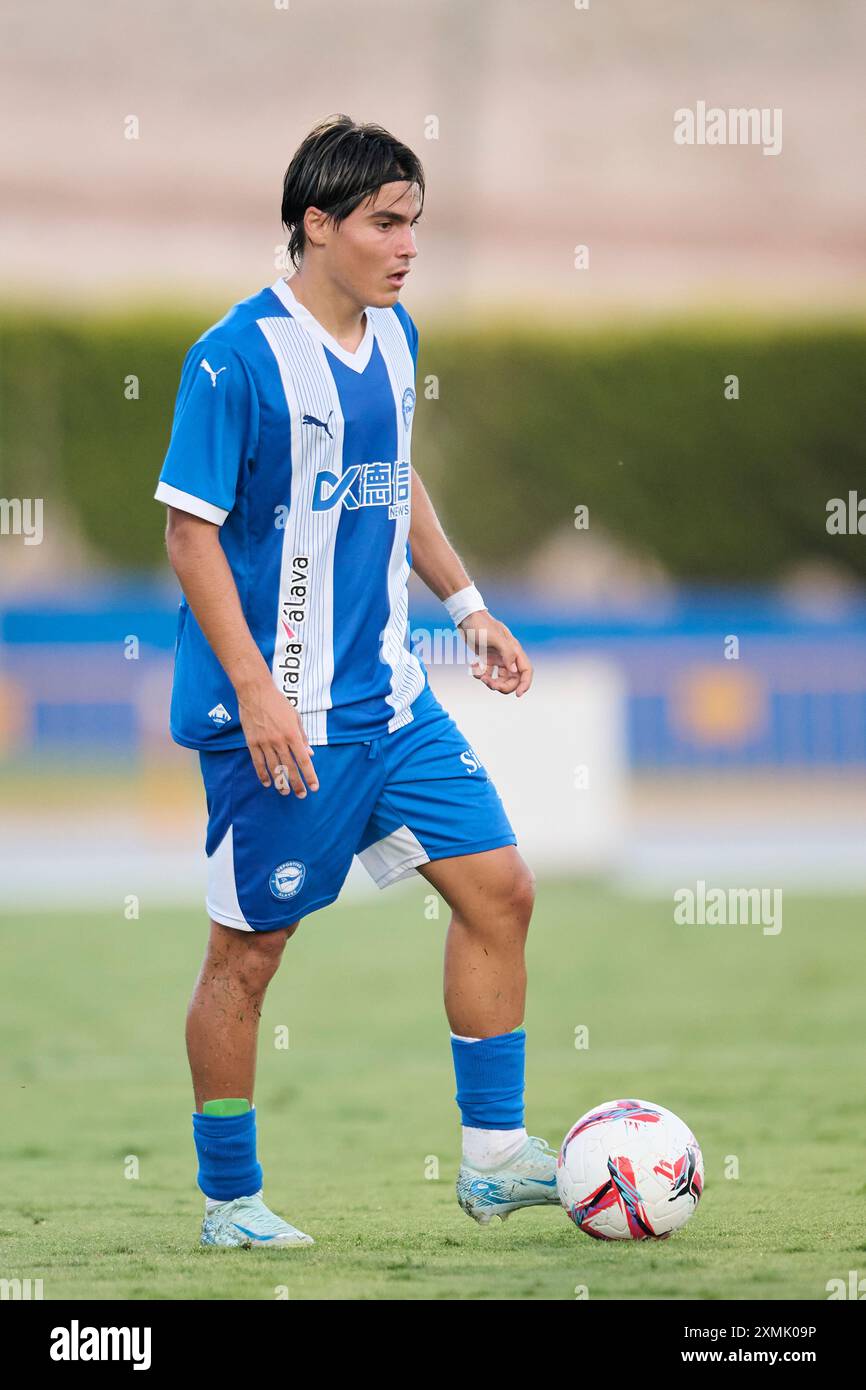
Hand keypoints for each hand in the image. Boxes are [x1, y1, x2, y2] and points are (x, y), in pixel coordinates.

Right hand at [237, 675, 319, 795]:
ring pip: (273, 768)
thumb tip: (310, 754)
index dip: (309, 775)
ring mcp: (264, 742)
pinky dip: (262, 774)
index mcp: (292, 734)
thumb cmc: (278, 703)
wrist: (256, 692)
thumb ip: (302, 737)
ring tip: (285, 792)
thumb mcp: (296, 717)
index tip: (314, 787)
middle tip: (301, 795)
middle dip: (296, 783)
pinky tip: (267, 783)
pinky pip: (257, 762)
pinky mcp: (252, 742)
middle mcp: (279, 741)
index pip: (303, 760)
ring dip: (280, 782)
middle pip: (289, 767)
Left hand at [459, 610, 532, 696]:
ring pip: (499, 679)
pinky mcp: (486, 659)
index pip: (526, 671)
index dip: (525, 684)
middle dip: (502, 686)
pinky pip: (486, 674)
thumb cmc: (481, 625)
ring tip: (479, 676)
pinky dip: (479, 674)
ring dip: (490, 682)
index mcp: (514, 650)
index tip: (518, 695)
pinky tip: (472, 665)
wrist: (466, 617)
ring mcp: (497, 658)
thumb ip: (507, 654)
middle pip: (512, 679)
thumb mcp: (495, 638)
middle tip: (490, 684)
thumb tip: (514, 670)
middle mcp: (508, 656)